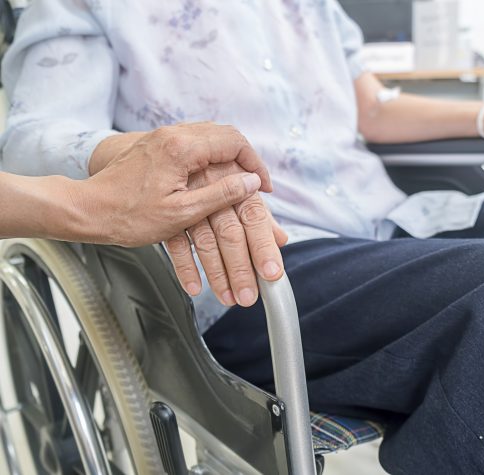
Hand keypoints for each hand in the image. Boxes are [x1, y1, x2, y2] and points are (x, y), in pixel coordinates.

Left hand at [77, 125, 265, 247]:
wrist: (88, 209)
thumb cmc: (129, 216)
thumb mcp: (182, 213)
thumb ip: (221, 194)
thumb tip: (251, 181)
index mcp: (182, 148)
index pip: (235, 142)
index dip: (255, 164)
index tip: (263, 187)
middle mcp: (173, 135)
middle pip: (225, 134)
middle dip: (246, 158)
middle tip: (256, 183)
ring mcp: (163, 137)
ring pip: (210, 136)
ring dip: (229, 157)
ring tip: (239, 182)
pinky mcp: (156, 145)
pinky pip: (194, 142)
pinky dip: (211, 156)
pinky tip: (213, 177)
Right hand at [166, 161, 287, 305]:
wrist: (165, 158)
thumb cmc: (207, 173)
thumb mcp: (238, 191)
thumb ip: (259, 215)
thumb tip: (280, 238)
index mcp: (238, 183)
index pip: (255, 218)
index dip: (264, 247)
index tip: (271, 272)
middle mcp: (215, 192)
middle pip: (230, 234)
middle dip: (241, 269)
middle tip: (248, 295)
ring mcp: (189, 203)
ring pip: (205, 242)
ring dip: (217, 274)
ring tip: (228, 297)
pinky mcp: (167, 214)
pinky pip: (175, 244)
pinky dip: (185, 268)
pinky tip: (196, 287)